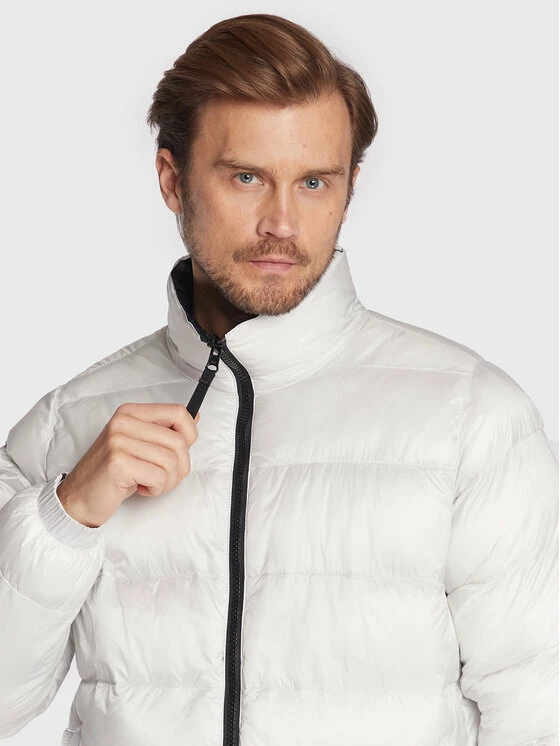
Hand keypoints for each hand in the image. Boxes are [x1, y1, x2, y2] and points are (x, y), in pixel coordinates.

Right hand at [56, 403, 199, 527]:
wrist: (79, 498)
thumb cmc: (113, 474)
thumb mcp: (140, 446)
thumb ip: (164, 431)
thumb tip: (195, 417)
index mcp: (131, 412)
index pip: (177, 411)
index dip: (190, 434)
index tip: (181, 452)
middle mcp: (124, 421)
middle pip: (179, 441)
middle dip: (180, 467)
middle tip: (164, 478)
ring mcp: (119, 440)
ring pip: (171, 461)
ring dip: (168, 481)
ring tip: (150, 484)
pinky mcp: (118, 462)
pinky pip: (158, 476)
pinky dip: (156, 489)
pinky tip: (140, 488)